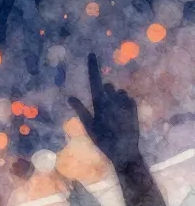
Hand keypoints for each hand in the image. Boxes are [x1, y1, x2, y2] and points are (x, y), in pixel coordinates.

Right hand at [70, 53, 143, 167]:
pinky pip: (127, 98)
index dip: (93, 67)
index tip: (92, 54)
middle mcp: (113, 99)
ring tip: (113, 115)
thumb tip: (70, 97)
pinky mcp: (134, 107)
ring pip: (117, 92)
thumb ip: (80, 110)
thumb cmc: (102, 140)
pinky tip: (122, 116)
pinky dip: (124, 103)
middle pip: (107, 86)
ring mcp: (125, 102)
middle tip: (103, 109)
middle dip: (104, 92)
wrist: (124, 151)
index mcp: (99, 103)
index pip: (94, 80)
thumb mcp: (88, 126)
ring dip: (114, 98)